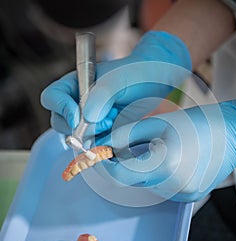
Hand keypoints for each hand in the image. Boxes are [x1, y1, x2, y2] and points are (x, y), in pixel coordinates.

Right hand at [41, 31, 191, 135]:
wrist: (155, 81)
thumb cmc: (136, 73)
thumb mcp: (119, 79)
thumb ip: (102, 95)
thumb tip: (87, 118)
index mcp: (75, 84)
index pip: (52, 98)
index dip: (61, 109)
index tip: (78, 117)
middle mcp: (78, 102)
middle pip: (60, 122)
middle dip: (81, 127)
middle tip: (107, 120)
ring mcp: (90, 118)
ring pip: (78, 136)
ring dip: (95, 135)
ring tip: (116, 119)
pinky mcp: (103, 130)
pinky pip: (95, 143)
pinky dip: (105, 141)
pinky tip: (119, 128)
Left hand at [97, 97, 235, 201]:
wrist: (233, 134)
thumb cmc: (197, 123)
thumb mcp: (158, 123)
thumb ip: (127, 135)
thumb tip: (107, 144)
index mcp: (164, 165)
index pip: (120, 175)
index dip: (106, 164)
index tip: (101, 154)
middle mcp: (172, 187)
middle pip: (133, 180)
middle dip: (126, 164)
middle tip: (130, 146)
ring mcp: (182, 195)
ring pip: (147, 184)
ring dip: (143, 169)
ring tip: (159, 149)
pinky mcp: (189, 197)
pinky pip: (162, 188)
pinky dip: (159, 175)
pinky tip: (172, 159)